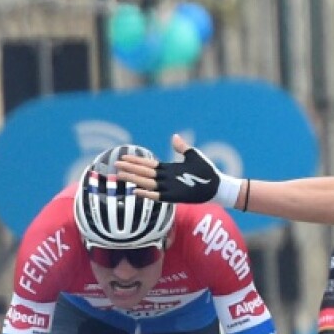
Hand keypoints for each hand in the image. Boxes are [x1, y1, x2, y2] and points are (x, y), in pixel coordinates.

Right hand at [115, 134, 240, 206]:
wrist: (218, 186)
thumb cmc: (207, 172)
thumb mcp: (193, 156)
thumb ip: (182, 148)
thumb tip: (174, 137)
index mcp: (169, 169)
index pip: (148, 165)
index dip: (136, 161)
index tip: (123, 157)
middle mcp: (167, 179)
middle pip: (144, 173)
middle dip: (130, 169)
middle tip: (115, 166)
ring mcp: (170, 188)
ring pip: (147, 183)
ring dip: (134, 180)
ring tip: (120, 176)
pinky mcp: (175, 196)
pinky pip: (158, 196)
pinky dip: (147, 194)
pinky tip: (136, 191)